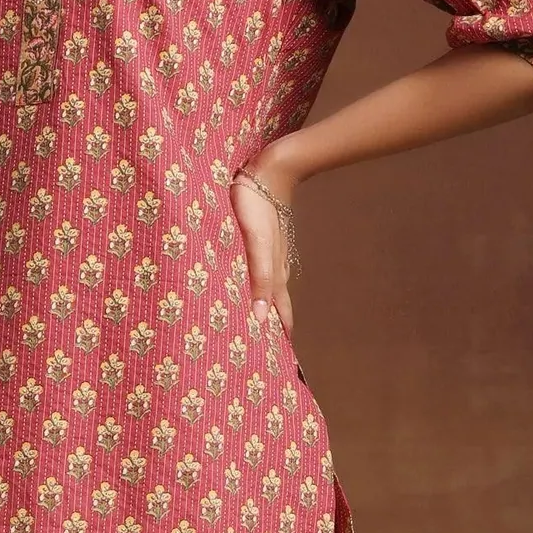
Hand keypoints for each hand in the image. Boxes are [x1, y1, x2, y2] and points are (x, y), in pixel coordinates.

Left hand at [229, 150, 300, 334]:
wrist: (268, 171)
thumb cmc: (258, 207)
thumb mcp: (257, 245)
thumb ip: (259, 279)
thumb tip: (261, 319)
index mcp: (275, 274)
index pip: (281, 314)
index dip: (281, 335)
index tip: (282, 361)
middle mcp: (275, 268)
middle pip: (276, 305)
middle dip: (273, 327)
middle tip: (267, 351)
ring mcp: (270, 255)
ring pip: (268, 290)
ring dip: (265, 308)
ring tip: (258, 327)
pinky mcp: (261, 241)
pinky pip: (260, 273)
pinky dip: (258, 288)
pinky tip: (250, 288)